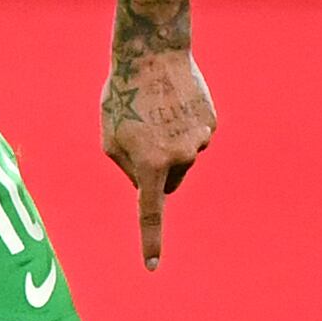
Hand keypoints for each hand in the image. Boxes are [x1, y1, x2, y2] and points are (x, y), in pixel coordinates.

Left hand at [101, 43, 213, 268]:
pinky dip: (182, 125)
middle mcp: (180, 157)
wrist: (154, 54)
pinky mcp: (211, 123)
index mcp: (150, 164)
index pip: (150, 212)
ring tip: (154, 111)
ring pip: (183, 158)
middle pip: (168, 181)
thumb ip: (128, 168)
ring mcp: (200, 140)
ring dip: (168, 144)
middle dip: (155, 169)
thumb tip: (150, 184)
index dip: (150, 241)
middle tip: (140, 134)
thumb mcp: (110, 137)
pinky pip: (194, 136)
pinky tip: (171, 102)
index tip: (151, 266)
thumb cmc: (122, 97)